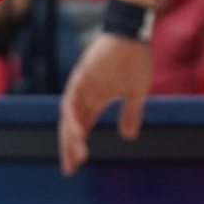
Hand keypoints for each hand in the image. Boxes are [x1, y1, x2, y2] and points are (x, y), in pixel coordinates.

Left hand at [58, 33, 152, 174]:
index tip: (75, 165)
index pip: (81, 127)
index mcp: (95, 100)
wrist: (133, 35)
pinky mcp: (80, 77)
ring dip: (70, 136)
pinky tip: (76, 132)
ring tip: (76, 156)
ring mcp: (80, 86)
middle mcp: (84, 95)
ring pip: (68, 116)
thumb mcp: (136, 93)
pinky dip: (72, 117)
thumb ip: (130, 114)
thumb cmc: (134, 60)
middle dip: (69, 147)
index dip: (77, 145)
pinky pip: (71, 100)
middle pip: (70, 126)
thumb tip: (128, 137)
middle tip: (70, 169)